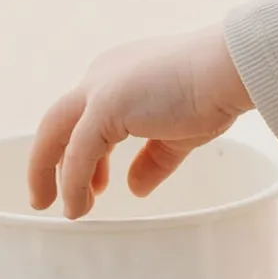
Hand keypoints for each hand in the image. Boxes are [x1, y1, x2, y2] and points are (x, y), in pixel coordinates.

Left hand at [28, 25, 253, 218]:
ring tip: (63, 209)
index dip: (84, 154)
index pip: (85, 116)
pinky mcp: (104, 106)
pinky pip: (78, 154)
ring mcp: (99, 89)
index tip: (98, 183)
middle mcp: (101, 76)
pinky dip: (74, 183)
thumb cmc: (214, 91)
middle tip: (48, 198)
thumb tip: (134, 188)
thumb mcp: (178, 132)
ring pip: (55, 135)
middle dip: (49, 162)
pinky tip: (78, 206)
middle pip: (57, 123)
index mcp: (118, 74)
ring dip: (52, 175)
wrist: (229, 69)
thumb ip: (152, 159)